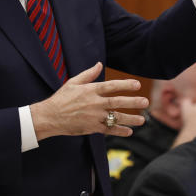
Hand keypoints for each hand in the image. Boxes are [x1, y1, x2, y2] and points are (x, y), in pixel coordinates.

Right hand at [30, 63, 148, 140]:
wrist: (49, 117)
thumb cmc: (61, 98)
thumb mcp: (73, 82)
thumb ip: (88, 74)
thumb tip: (99, 64)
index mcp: (90, 90)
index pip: (111, 86)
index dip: (125, 85)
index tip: (137, 84)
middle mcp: (93, 103)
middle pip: (116, 102)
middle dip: (132, 102)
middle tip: (146, 101)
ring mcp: (93, 116)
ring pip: (115, 117)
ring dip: (130, 119)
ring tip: (142, 120)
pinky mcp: (91, 128)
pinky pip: (108, 130)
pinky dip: (119, 131)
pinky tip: (129, 131)